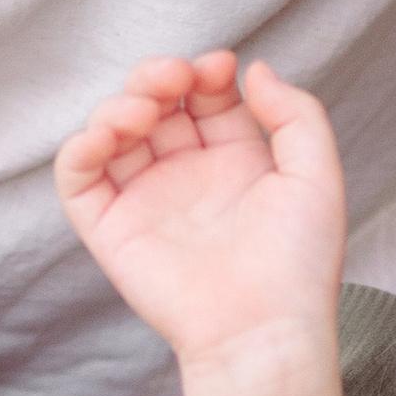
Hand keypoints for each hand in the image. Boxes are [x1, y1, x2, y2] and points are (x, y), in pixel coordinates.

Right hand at [54, 53, 348, 364]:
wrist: (264, 328)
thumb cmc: (299, 265)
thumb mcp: (317, 174)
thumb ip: (295, 113)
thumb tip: (254, 69)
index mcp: (236, 162)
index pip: (207, 97)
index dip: (206, 72)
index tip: (220, 68)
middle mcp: (188, 177)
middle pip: (156, 103)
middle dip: (158, 76)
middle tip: (174, 78)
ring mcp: (146, 201)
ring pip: (114, 130)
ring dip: (120, 104)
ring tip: (143, 111)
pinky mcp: (110, 229)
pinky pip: (77, 177)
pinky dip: (80, 146)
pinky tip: (108, 136)